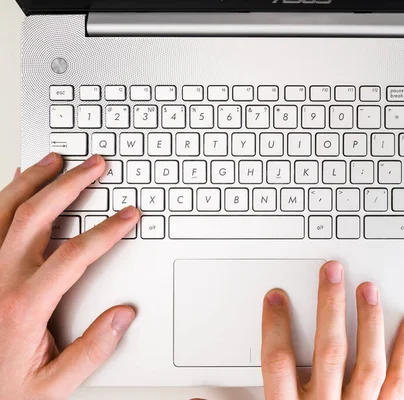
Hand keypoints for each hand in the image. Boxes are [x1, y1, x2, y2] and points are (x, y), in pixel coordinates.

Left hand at [0, 154, 139, 399]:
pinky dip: (3, 197)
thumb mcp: (52, 387)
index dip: (107, 230)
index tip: (128, 215)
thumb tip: (123, 315)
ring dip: (33, 180)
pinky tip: (15, 184)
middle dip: (71, 184)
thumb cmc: (1, 390)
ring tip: (54, 160)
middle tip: (94, 164)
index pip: (75, 254)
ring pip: (5, 210)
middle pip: (36, 216)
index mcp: (24, 305)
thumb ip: (92, 351)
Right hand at [261, 261, 403, 399]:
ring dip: (368, 324)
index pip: (279, 364)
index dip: (275, 327)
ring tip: (367, 290)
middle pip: (329, 352)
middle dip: (330, 308)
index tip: (276, 298)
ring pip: (367, 364)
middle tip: (332, 273)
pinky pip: (399, 386)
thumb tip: (198, 399)